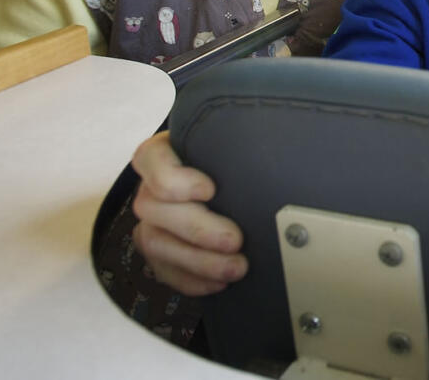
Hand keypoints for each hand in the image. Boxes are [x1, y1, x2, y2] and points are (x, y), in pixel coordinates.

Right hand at [130, 131, 247, 294]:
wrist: (235, 184)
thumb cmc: (232, 159)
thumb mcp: (235, 145)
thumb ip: (242, 146)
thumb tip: (278, 160)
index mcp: (163, 153)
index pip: (150, 159)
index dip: (176, 179)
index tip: (210, 189)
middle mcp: (151, 188)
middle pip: (155, 207)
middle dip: (198, 229)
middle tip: (235, 240)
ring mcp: (153, 221)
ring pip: (156, 244)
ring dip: (199, 261)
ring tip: (236, 267)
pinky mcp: (160, 251)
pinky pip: (164, 271)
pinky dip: (193, 280)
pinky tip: (219, 283)